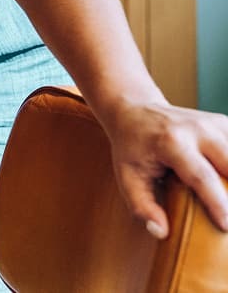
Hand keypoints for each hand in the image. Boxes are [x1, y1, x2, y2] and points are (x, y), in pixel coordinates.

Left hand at [102, 100, 227, 237]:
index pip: (201, 176)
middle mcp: (197, 129)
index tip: (226, 225)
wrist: (134, 112)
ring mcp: (213, 123)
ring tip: (227, 198)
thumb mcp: (127, 176)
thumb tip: (161, 232)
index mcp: (171, 141)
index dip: (217, 203)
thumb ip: (142, 206)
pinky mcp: (224, 124)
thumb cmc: (131, 148)